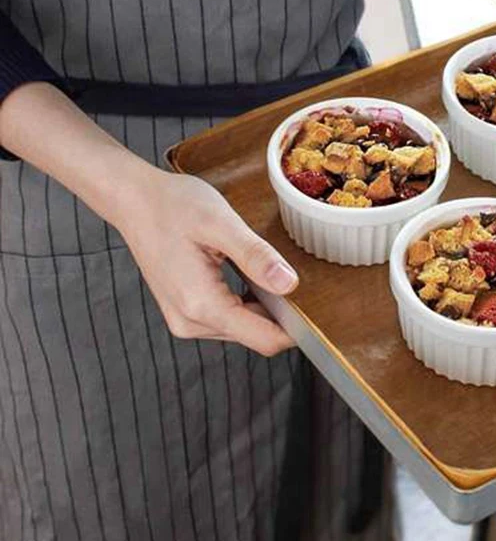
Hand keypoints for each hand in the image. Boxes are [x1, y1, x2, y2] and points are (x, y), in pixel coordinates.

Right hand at [117, 169, 298, 355]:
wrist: (133, 200)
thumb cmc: (172, 205)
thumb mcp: (220, 223)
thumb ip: (256, 256)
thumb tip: (290, 284)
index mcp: (201, 304)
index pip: (265, 340)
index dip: (297, 328)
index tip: (317, 304)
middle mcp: (191, 322)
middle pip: (256, 336)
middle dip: (281, 314)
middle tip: (292, 274)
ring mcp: (185, 320)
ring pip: (244, 329)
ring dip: (264, 307)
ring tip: (267, 270)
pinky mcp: (185, 312)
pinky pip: (229, 318)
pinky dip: (247, 303)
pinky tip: (249, 275)